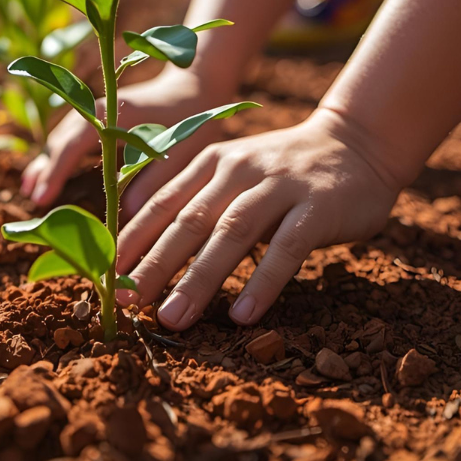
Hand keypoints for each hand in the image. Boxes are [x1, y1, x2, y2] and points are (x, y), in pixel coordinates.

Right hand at [20, 69, 228, 208]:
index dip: (56, 171)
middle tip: (33, 200)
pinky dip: (58, 154)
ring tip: (30, 190)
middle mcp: (101, 107)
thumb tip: (125, 213)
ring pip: (64, 136)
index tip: (41, 199)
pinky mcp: (104, 116)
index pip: (75, 142)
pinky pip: (72, 135)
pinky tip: (48, 173)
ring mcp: (100, 109)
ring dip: (47, 161)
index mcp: (116, 113)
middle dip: (45, 168)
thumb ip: (156, 179)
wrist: (198, 84)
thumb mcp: (181, 149)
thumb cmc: (193, 117)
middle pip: (63, 137)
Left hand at [115, 108, 400, 330]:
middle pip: (189, 219)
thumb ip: (198, 201)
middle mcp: (239, 169)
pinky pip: (286, 248)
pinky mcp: (316, 206)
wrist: (356, 143)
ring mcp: (278, 185)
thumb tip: (142, 245)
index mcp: (212, 161)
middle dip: (154, 264)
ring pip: (231, 233)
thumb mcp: (235, 174)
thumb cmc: (284, 171)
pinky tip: (243, 315)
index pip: (162, 202)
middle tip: (126, 304)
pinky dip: (262, 282)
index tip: (104, 278)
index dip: (132, 241)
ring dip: (199, 278)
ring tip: (173, 318)